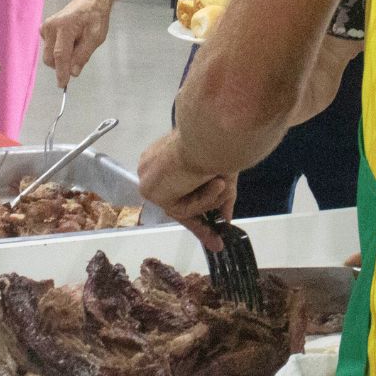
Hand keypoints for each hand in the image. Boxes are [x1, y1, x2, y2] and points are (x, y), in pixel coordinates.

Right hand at [41, 0, 111, 86]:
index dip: (61, 72)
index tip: (62, 84)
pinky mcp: (44, 29)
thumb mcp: (96, 37)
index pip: (60, 55)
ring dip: (61, 57)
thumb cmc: (95, 17)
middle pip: (51, 58)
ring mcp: (45, 28)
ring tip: (77, 45)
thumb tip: (73, 72)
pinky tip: (70, 41)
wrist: (91, 0)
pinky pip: (49, 48)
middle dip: (62, 65)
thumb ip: (83, 55)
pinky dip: (59, 50)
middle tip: (79, 57)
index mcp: (64, 27)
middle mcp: (50, 27)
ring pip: (49, 54)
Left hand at [138, 132, 236, 248]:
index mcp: (167, 156)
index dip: (196, 207)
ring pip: (181, 207)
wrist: (213, 133)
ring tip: (221, 182)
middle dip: (199, 225)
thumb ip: (221, 198)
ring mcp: (149, 179)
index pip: (177, 190)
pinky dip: (201, 201)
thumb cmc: (219, 144)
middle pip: (176, 204)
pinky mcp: (150, 190)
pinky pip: (180, 209)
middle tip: (217, 242)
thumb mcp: (222, 174)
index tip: (210, 230)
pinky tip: (213, 183)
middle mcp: (153, 167)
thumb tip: (226, 222)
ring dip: (208, 200)